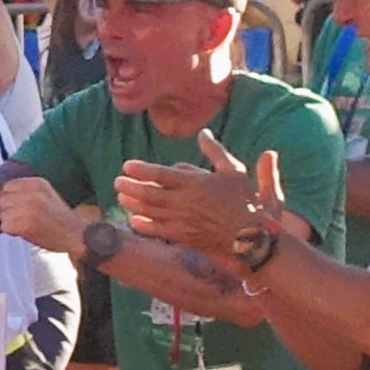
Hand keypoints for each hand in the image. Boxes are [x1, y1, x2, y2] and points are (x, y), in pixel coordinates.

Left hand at [0, 182, 87, 254]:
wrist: (76, 234)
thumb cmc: (59, 217)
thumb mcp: (46, 194)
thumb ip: (25, 191)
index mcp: (38, 183)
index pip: (8, 186)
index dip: (11, 198)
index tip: (20, 205)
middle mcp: (32, 194)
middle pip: (3, 200)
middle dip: (9, 210)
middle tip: (23, 217)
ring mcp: (28, 209)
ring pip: (2, 214)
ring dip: (10, 221)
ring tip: (26, 224)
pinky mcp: (24, 225)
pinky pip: (5, 226)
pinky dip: (11, 231)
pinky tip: (25, 232)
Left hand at [114, 133, 275, 254]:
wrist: (252, 237)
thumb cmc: (244, 201)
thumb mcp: (235, 171)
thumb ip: (216, 152)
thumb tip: (204, 133)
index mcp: (196, 184)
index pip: (160, 174)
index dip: (141, 169)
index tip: (127, 165)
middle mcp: (184, 202)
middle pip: (148, 193)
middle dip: (129, 186)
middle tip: (118, 181)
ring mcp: (181, 221)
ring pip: (148, 211)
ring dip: (131, 203)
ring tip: (121, 197)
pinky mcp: (182, 236)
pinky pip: (156, 230)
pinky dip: (142, 224)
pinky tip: (133, 220)